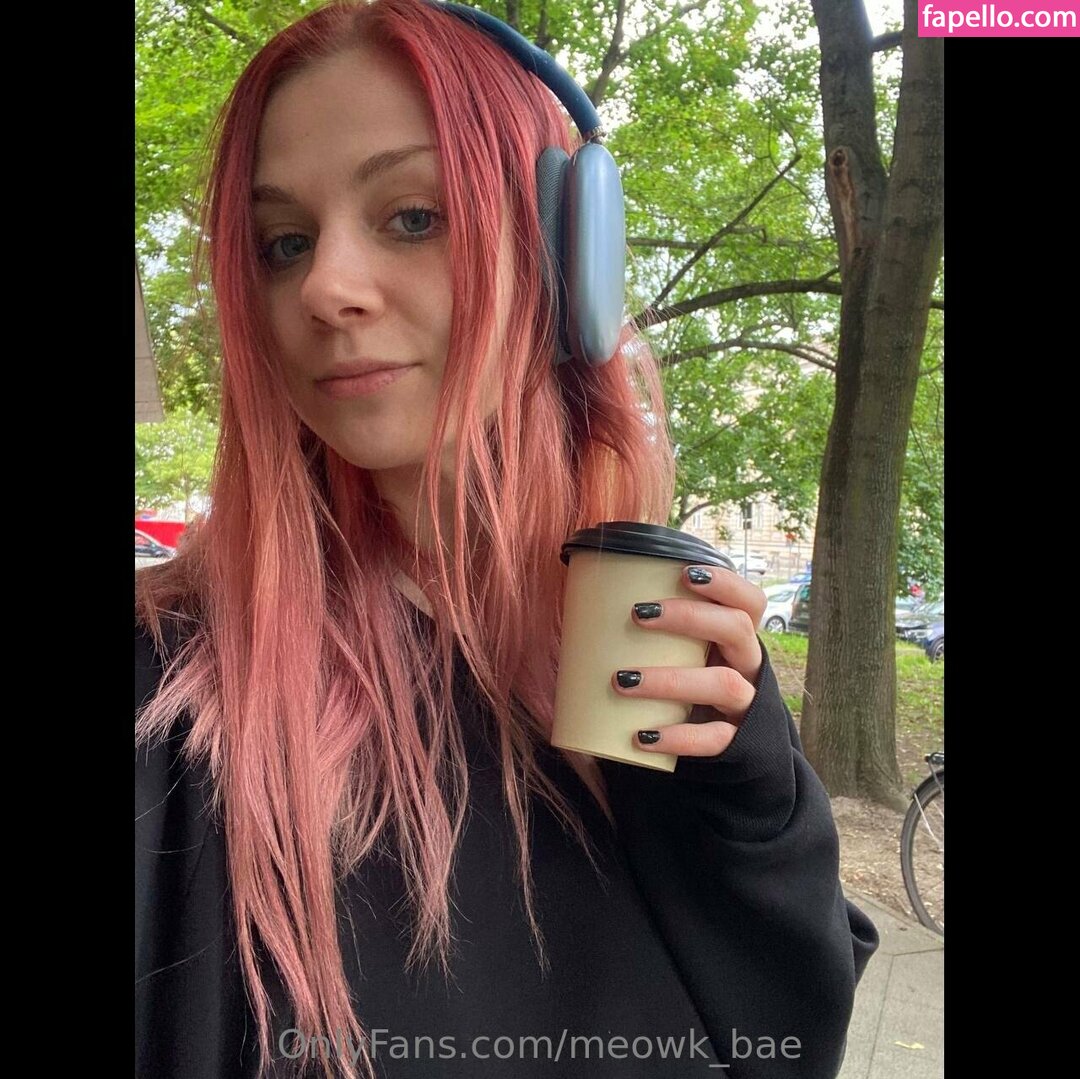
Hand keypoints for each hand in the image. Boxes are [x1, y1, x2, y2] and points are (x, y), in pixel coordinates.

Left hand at [610, 565, 767, 757]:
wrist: (722, 744)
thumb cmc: (687, 683)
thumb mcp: (682, 653)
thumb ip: (652, 630)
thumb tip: (582, 599)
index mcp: (737, 638)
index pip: (749, 601)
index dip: (726, 583)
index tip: (685, 573)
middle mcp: (748, 665)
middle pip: (737, 629)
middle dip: (690, 617)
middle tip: (638, 614)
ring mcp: (746, 705)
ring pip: (724, 684)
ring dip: (671, 679)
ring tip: (622, 679)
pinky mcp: (736, 743)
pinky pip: (713, 739)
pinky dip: (678, 737)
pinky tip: (643, 736)